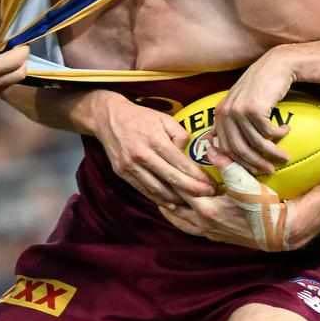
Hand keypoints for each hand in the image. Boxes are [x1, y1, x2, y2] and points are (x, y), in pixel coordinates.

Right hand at [92, 91, 214, 207]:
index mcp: (154, 140)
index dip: (197, 177)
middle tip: (207, 196)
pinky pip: (143, 190)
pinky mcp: (122, 173)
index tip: (210, 184)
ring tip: (192, 202)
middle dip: (192, 190)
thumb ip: (180, 135)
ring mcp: (130, 166)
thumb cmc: (140, 117)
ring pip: (157, 189)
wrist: (108, 118)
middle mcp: (141, 155)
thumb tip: (188, 153)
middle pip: (171, 179)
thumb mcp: (164, 118)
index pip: (180, 163)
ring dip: (176, 199)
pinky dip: (159, 199)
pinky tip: (171, 203)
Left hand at [160, 145, 294, 251]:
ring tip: (161, 197)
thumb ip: (227, 164)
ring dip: (170, 209)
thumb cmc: (265, 207)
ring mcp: (208, 232)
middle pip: (174, 208)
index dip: (170, 176)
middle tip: (153, 181)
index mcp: (206, 209)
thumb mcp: (246, 183)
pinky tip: (181, 211)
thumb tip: (210, 146)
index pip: (180, 190)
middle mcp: (203, 223)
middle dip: (163, 195)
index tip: (161, 164)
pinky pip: (189, 227)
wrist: (280, 233)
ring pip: (180, 221)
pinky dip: (181, 218)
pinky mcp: (216, 237)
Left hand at [213, 47, 293, 174]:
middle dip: (255, 164)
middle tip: (271, 170)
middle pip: (239, 150)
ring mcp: (238, 110)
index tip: (253, 170)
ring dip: (272, 153)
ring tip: (284, 157)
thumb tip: (231, 150)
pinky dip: (279, 134)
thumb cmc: (260, 87)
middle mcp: (225, 113)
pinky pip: (268, 132)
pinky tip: (287, 129)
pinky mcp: (254, 108)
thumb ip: (234, 123)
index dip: (239, 163)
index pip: (224, 148)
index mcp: (219, 114)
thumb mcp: (241, 104)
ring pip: (255, 144)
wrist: (275, 65)